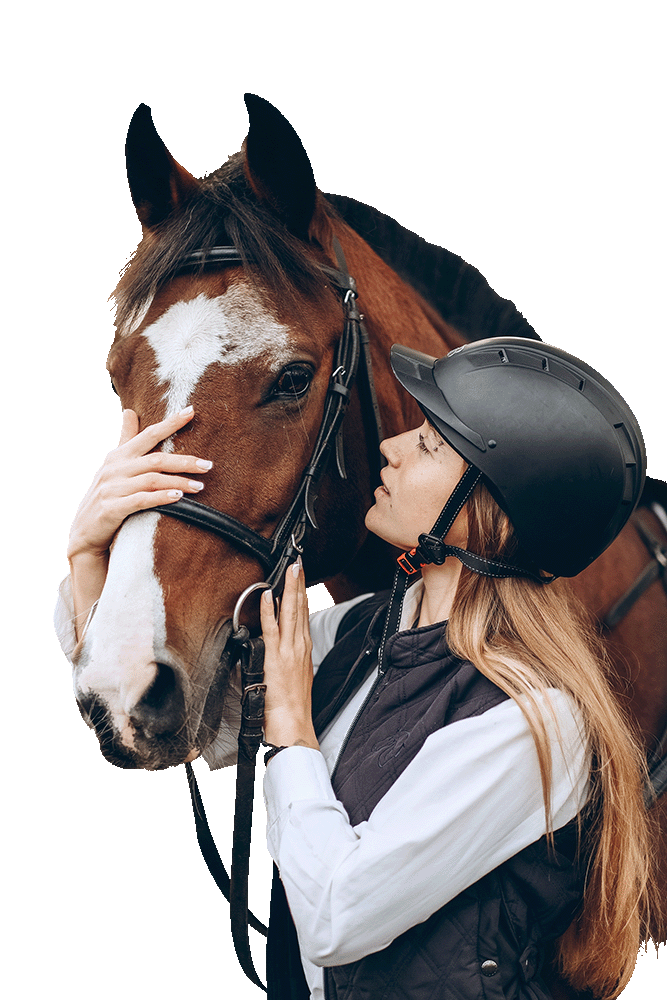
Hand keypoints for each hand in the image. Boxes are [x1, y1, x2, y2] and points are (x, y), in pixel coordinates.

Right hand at [67, 406, 211, 560]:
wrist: (84, 533)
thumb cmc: (105, 497)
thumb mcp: (112, 466)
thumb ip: (125, 440)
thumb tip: (130, 411)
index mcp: (117, 456)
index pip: (148, 434)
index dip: (170, 423)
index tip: (191, 411)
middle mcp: (114, 469)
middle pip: (155, 460)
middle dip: (184, 461)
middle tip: (208, 464)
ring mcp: (111, 489)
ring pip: (152, 480)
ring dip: (179, 482)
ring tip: (200, 486)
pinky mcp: (111, 509)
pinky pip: (141, 500)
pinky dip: (161, 497)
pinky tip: (179, 497)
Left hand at [260, 558, 318, 751]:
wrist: (294, 723)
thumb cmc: (292, 705)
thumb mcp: (295, 675)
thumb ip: (288, 657)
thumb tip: (279, 646)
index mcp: (304, 648)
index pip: (304, 613)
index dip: (302, 592)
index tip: (300, 576)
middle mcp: (299, 646)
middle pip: (300, 608)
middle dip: (299, 584)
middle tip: (298, 563)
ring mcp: (289, 651)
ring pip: (290, 613)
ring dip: (289, 589)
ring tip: (290, 570)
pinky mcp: (276, 659)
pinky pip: (272, 630)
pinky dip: (269, 611)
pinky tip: (267, 596)